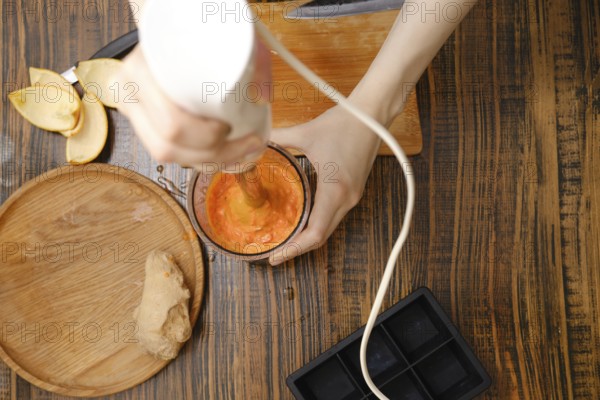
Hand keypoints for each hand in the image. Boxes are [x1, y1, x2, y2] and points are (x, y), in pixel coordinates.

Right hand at [117, 46, 265, 166]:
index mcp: (141, 72)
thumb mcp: (228, 38)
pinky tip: (225, 156)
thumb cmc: (198, 34)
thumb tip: (262, 98)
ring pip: (167, 156)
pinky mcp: (145, 124)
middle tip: (246, 143)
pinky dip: (199, 159)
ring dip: (208, 161)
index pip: (173, 123)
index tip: (229, 127)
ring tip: (241, 152)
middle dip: (214, 153)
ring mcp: (134, 112)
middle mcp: (130, 95)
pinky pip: (171, 153)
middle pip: (168, 146)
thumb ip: (253, 62)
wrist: (173, 27)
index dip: (205, 135)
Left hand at [268, 105, 380, 264]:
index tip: (276, 256)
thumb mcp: (306, 132)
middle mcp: (347, 199)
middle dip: (298, 248)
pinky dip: (317, 222)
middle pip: (322, 236)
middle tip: (275, 252)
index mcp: (335, 190)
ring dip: (308, 236)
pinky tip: (302, 218)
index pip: (315, 233)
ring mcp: (353, 196)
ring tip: (285, 238)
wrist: (372, 114)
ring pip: (329, 227)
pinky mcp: (355, 190)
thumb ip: (278, 140)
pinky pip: (334, 214)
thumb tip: (255, 144)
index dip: (295, 249)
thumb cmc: (343, 122)